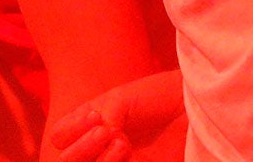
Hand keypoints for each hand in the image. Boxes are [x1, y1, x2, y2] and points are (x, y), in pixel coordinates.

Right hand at [48, 71, 183, 161]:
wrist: (192, 108)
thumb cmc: (156, 96)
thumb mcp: (120, 101)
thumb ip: (102, 121)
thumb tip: (103, 139)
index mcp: (88, 123)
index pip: (59, 137)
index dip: (70, 131)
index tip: (96, 116)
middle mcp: (97, 145)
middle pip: (67, 161)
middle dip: (80, 150)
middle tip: (104, 131)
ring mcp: (117, 161)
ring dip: (100, 160)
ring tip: (122, 141)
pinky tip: (128, 150)